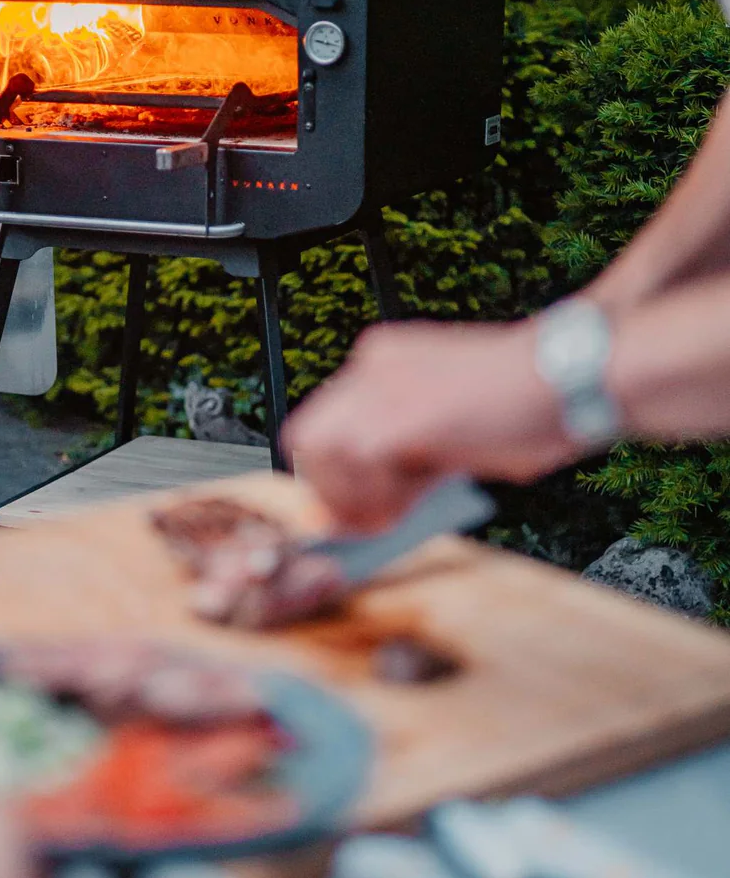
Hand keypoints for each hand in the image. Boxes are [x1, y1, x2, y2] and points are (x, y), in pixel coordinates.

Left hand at [284, 319, 574, 530]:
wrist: (569, 376)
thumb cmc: (530, 405)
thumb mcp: (453, 430)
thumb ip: (410, 458)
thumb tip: (377, 503)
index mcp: (386, 359)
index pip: (327, 421)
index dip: (334, 473)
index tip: (354, 507)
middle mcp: (373, 365)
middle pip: (309, 436)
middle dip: (330, 488)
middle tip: (366, 519)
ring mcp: (381, 388)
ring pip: (320, 452)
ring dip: (350, 495)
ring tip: (395, 511)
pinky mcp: (397, 418)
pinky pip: (356, 466)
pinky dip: (373, 497)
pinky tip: (407, 507)